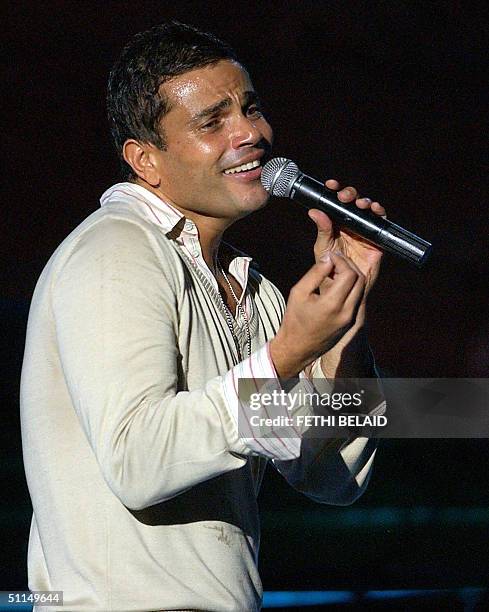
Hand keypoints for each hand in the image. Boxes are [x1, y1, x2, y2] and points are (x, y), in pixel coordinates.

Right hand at [270, 252, 364, 378]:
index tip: (330, 257)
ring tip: (335, 272)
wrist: (298, 347)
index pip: (349, 274)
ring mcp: (351, 319)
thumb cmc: (294, 320)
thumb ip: (315, 273)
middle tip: (335, 261)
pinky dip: (351, 288)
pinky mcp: (352, 322)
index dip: (341, 261)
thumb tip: (329, 258)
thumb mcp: (299, 292)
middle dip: (349, 266)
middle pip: (360, 279)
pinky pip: (357, 299)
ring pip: (361, 289)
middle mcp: (346, 312)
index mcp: (332, 304)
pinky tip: (336, 285)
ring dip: (351, 276)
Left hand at [308, 180, 385, 296]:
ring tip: (361, 204)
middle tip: (345, 196)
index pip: (336, 201)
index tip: (331, 184)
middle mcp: (351, 223)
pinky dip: (380, 214)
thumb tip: (314, 211)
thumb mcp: (323, 247)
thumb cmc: (330, 267)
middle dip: (350, 194)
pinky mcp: (376, 239)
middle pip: (353, 201)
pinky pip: (380, 223)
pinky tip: (375, 210)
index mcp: (336, 222)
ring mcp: (364, 230)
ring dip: (365, 202)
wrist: (343, 287)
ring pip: (368, 209)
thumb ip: (322, 230)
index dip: (335, 189)